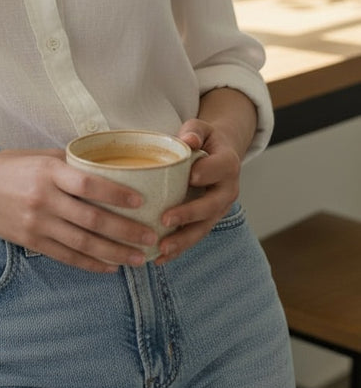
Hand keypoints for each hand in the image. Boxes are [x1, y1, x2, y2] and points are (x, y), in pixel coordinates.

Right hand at [0, 148, 158, 272]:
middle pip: (92, 219)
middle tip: (151, 238)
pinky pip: (66, 256)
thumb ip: (73, 164)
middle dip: (126, 231)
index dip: (117, 194)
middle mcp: (44, 199)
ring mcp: (37, 223)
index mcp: (50, 172)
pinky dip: (91, 263)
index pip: (89, 184)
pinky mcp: (31, 241)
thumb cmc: (13, 165)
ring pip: (83, 243)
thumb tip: (110, 169)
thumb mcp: (43, 156)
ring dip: (114, 253)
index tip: (141, 201)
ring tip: (139, 258)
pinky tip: (110, 266)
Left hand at [154, 116, 244, 264]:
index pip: (221, 168)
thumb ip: (194, 131)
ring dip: (183, 240)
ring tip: (161, 249)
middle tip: (166, 220)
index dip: (207, 172)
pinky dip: (178, 249)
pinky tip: (158, 259)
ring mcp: (218, 209)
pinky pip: (194, 237)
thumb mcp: (201, 128)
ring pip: (203, 228)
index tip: (191, 177)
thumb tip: (188, 141)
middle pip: (212, 206)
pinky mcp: (206, 221)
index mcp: (228, 163)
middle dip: (190, 214)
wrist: (217, 153)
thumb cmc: (203, 139)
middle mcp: (227, 190)